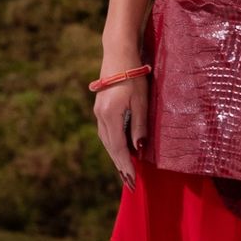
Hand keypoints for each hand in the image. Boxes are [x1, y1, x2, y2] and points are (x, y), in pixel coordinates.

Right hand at [93, 53, 149, 192]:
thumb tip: (138, 148)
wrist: (119, 55)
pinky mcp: (101, 108)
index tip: (133, 182)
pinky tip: (121, 151)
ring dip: (116, 157)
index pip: (118, 149)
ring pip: (107, 141)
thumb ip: (139, 125)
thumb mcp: (141, 102)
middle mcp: (100, 117)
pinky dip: (114, 145)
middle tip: (130, 184)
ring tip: (126, 172)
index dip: (125, 166)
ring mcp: (99, 113)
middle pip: (110, 148)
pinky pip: (107, 133)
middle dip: (120, 167)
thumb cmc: (134, 76)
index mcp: (110, 117)